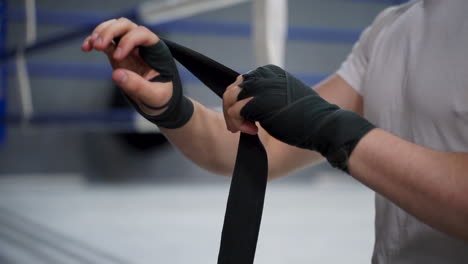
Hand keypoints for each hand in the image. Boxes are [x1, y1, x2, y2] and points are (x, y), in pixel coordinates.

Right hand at [81, 18, 170, 115]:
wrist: (156, 102)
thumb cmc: (160, 97)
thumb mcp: (153, 96)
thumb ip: (137, 86)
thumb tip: (116, 74)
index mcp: (156, 51)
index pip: (142, 34)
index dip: (128, 41)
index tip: (117, 58)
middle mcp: (143, 45)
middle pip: (126, 25)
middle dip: (110, 31)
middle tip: (98, 46)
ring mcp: (130, 47)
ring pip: (115, 27)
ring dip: (101, 32)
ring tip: (91, 46)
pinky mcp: (118, 53)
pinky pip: (106, 40)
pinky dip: (94, 40)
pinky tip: (86, 48)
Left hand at [226, 65, 374, 170]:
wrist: (323, 125)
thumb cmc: (305, 117)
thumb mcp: (283, 97)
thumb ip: (265, 94)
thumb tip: (243, 102)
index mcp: (270, 71)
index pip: (241, 83)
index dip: (240, 102)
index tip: (248, 119)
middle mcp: (263, 75)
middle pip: (232, 90)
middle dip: (232, 111)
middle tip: (240, 127)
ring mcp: (259, 87)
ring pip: (229, 99)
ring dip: (234, 118)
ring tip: (249, 129)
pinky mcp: (257, 102)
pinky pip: (234, 112)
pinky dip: (239, 124)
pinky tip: (254, 130)